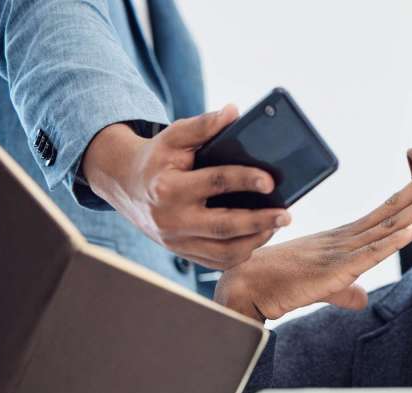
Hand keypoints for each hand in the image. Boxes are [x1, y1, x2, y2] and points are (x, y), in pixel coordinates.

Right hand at [82, 105, 291, 269]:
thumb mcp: (173, 137)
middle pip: (223, 227)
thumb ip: (203, 125)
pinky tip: (258, 235)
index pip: (214, 183)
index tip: (270, 181)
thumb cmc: (157, 158)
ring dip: (256, 240)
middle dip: (259, 222)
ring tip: (276, 224)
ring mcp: (177, 242)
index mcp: (168, 187)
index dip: (244, 180)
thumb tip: (234, 111)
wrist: (125, 186)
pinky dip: (242, 252)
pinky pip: (218, 262)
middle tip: (286, 215)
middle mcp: (172, 219)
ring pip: (224, 252)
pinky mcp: (182, 253)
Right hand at [215, 151, 411, 320]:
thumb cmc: (278, 282)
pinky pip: (370, 254)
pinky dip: (393, 241)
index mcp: (344, 239)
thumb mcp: (323, 287)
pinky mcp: (336, 270)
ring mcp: (342, 251)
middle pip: (391, 209)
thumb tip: (361, 298)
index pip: (385, 212)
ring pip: (387, 226)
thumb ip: (345, 291)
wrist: (247, 286)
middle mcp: (346, 238)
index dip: (409, 193)